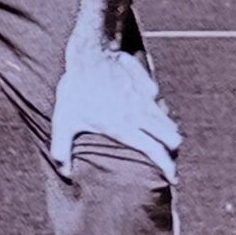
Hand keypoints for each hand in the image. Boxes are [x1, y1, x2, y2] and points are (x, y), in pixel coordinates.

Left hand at [51, 40, 178, 180]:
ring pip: (168, 120)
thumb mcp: (63, 121)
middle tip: (165, 155)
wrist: (89, 56)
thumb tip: (65, 172)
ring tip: (156, 138)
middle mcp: (140, 114)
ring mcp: (145, 99)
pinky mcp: (145, 85)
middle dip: (172, 149)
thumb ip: (62, 149)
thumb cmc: (75, 90)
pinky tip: (146, 112)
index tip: (173, 178)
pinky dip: (157, 109)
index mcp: (124, 127)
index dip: (168, 168)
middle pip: (172, 137)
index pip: (156, 152)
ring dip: (166, 131)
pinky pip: (159, 101)